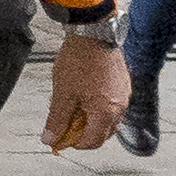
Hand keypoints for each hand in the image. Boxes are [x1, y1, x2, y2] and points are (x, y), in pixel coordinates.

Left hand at [42, 33, 131, 151]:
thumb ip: (57, 120)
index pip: (92, 142)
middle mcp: (120, 107)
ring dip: (92, 120)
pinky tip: (85, 95)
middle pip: (103, 133)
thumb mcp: (62, 94)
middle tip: (66, 123)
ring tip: (74, 106)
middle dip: (84, 133)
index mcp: (105, 113)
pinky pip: (113, 105)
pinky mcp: (124, 84)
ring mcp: (124, 95)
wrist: (94, 32)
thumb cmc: (79, 60)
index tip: (61, 137)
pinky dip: (100, 108)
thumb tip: (50, 139)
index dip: (74, 144)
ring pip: (109, 120)